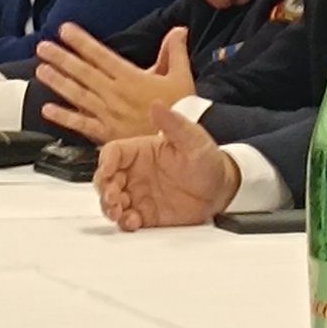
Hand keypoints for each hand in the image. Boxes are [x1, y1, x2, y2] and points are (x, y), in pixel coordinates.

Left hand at [34, 23, 195, 143]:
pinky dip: (64, 117)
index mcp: (132, 78)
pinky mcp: (107, 134)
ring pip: (78, 95)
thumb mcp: (182, 77)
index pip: (100, 55)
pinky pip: (82, 125)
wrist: (182, 145)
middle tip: (43, 46)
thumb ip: (175, 51)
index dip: (81, 41)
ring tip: (41, 70)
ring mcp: (109, 114)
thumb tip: (178, 30)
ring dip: (58, 82)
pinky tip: (48, 109)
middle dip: (61, 57)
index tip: (65, 30)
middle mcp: (116, 94)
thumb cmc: (181, 111)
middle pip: (83, 72)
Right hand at [95, 104, 239, 231]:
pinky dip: (125, 223)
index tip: (108, 171)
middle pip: (106, 178)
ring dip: (109, 207)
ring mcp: (139, 194)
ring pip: (111, 201)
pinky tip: (133, 221)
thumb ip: (173, 124)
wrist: (222, 190)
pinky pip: (127, 220)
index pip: (113, 152)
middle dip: (104, 188)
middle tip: (113, 197)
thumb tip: (156, 104)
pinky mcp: (146, 215)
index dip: (106, 161)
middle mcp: (135, 173)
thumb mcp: (192, 139)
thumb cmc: (206, 160)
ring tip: (118, 212)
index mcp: (141, 151)